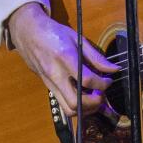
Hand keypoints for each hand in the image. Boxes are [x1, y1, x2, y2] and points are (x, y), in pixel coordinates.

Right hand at [7, 2, 118, 116]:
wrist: (28, 34)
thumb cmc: (54, 33)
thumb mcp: (77, 39)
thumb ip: (96, 57)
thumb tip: (114, 69)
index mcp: (65, 58)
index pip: (86, 80)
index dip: (103, 84)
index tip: (109, 80)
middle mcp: (56, 74)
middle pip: (76, 102)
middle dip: (94, 103)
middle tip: (102, 94)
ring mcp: (50, 83)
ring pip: (68, 109)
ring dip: (86, 109)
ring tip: (95, 98)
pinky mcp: (48, 87)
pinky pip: (63, 104)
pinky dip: (78, 106)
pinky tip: (85, 98)